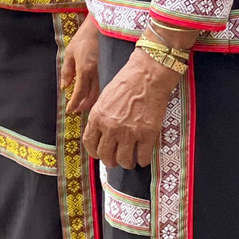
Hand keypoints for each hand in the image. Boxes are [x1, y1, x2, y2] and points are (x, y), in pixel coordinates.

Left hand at [60, 14, 99, 113]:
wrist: (100, 27)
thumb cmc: (83, 39)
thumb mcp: (69, 53)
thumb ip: (67, 71)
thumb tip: (65, 86)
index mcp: (85, 70)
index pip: (80, 93)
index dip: (74, 103)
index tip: (69, 110)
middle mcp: (95, 73)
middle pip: (90, 96)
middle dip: (82, 105)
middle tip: (75, 110)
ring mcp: (103, 72)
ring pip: (98, 93)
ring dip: (90, 101)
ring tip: (82, 105)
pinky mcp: (107, 69)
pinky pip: (102, 86)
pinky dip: (97, 94)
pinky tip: (92, 95)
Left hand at [83, 48, 179, 168]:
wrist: (148, 75)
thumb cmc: (127, 81)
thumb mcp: (104, 97)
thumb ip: (100, 116)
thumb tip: (100, 132)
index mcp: (97, 117)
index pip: (90, 143)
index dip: (94, 152)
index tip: (99, 154)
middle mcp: (111, 128)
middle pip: (105, 155)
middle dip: (110, 161)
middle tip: (115, 161)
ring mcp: (129, 132)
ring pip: (123, 160)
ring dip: (126, 163)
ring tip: (129, 161)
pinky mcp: (147, 134)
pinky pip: (143, 156)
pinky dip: (142, 160)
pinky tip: (143, 158)